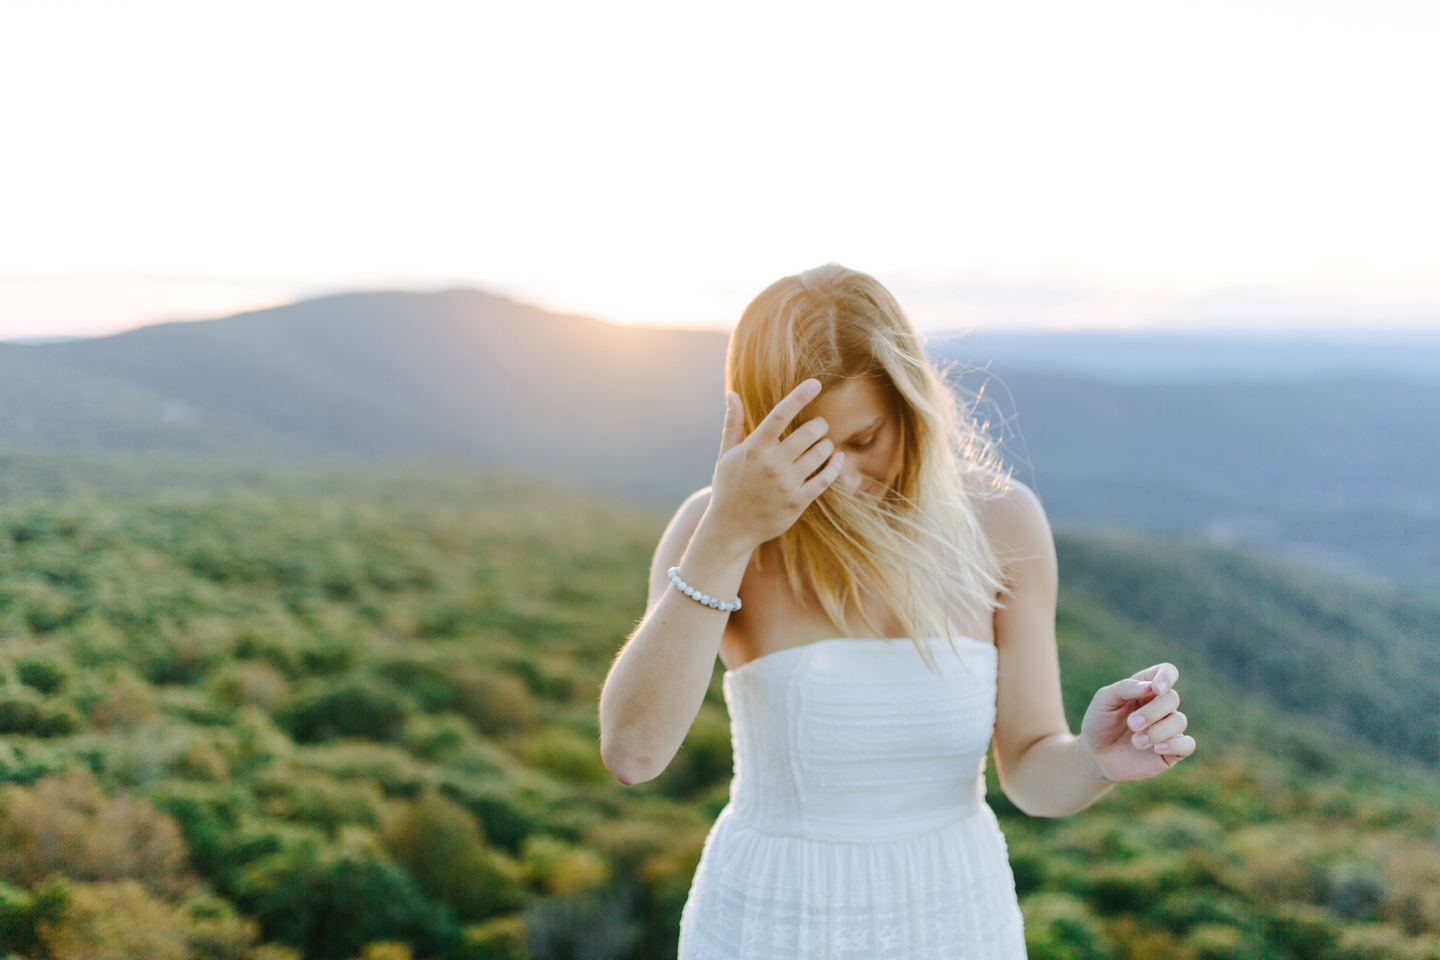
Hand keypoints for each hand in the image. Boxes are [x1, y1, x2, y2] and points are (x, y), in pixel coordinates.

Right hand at [699, 380, 844, 556]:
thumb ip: (733, 424)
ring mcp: (786, 485)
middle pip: (808, 432)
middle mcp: (771, 465)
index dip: (799, 396)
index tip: (815, 383)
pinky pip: (826, 479)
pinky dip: (836, 465)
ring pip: (821, 453)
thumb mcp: (726, 455)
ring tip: (823, 445)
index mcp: (753, 449)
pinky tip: (838, 459)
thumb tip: (732, 394)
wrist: (730, 529)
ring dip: (827, 445)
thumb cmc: (728, 487)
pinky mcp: (797, 502)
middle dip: (819, 425)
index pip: (779, 415)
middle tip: (819, 426)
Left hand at [1081, 663, 1194, 781]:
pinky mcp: (1171, 750)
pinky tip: (1157, 748)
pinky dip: (1175, 745)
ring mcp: (1168, 728)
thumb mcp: (1103, 701)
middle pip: (1172, 698)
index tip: (1156, 688)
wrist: (1096, 755)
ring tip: (1136, 742)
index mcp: (1146, 688)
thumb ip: (1124, 689)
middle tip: (1132, 724)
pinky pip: (1188, 744)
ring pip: (1179, 721)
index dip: (1166, 676)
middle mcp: (1161, 706)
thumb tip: (1149, 686)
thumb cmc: (1099, 723)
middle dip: (1152, 712)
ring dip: (1158, 731)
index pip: (1167, 672)